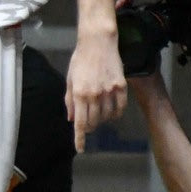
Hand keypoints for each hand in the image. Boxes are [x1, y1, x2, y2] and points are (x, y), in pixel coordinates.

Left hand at [66, 28, 127, 152]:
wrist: (98, 43)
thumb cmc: (80, 60)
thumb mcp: (70, 79)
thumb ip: (70, 100)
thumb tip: (71, 118)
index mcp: (79, 94)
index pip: (79, 123)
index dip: (80, 138)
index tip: (80, 148)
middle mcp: (94, 95)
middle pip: (93, 122)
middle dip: (89, 126)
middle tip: (87, 122)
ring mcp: (109, 92)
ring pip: (107, 117)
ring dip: (101, 120)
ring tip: (98, 112)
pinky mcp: (121, 87)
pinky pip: (120, 109)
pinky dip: (115, 114)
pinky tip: (111, 111)